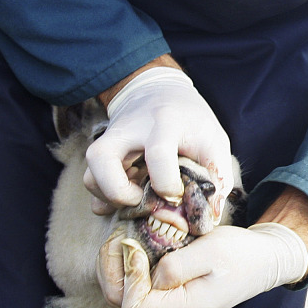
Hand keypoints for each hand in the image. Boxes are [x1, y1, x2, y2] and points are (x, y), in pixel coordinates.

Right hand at [84, 65, 232, 212]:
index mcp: (165, 123)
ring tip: (138, 200)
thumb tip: (210, 215)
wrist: (158, 92)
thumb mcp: (213, 139)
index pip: (158, 154)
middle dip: (120, 193)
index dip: (167, 184)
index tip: (176, 195)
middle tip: (143, 200)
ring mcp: (110, 143)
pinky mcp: (101, 155)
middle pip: (101, 160)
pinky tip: (130, 196)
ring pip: (90, 176)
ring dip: (110, 199)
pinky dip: (105, 198)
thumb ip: (217, 176)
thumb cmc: (191, 120)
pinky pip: (92, 183)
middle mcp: (129, 131)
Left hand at [97, 223, 307, 307]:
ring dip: (118, 265)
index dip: (124, 273)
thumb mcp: (210, 250)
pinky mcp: (170, 297)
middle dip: (112, 267)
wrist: (264, 261)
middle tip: (117, 234)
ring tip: (124, 236)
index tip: (132, 242)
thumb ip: (175, 266)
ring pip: (125, 295)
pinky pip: (138, 288)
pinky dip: (130, 266)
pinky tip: (135, 244)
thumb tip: (145, 273)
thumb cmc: (241, 253)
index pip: (131, 305)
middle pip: (121, 302)